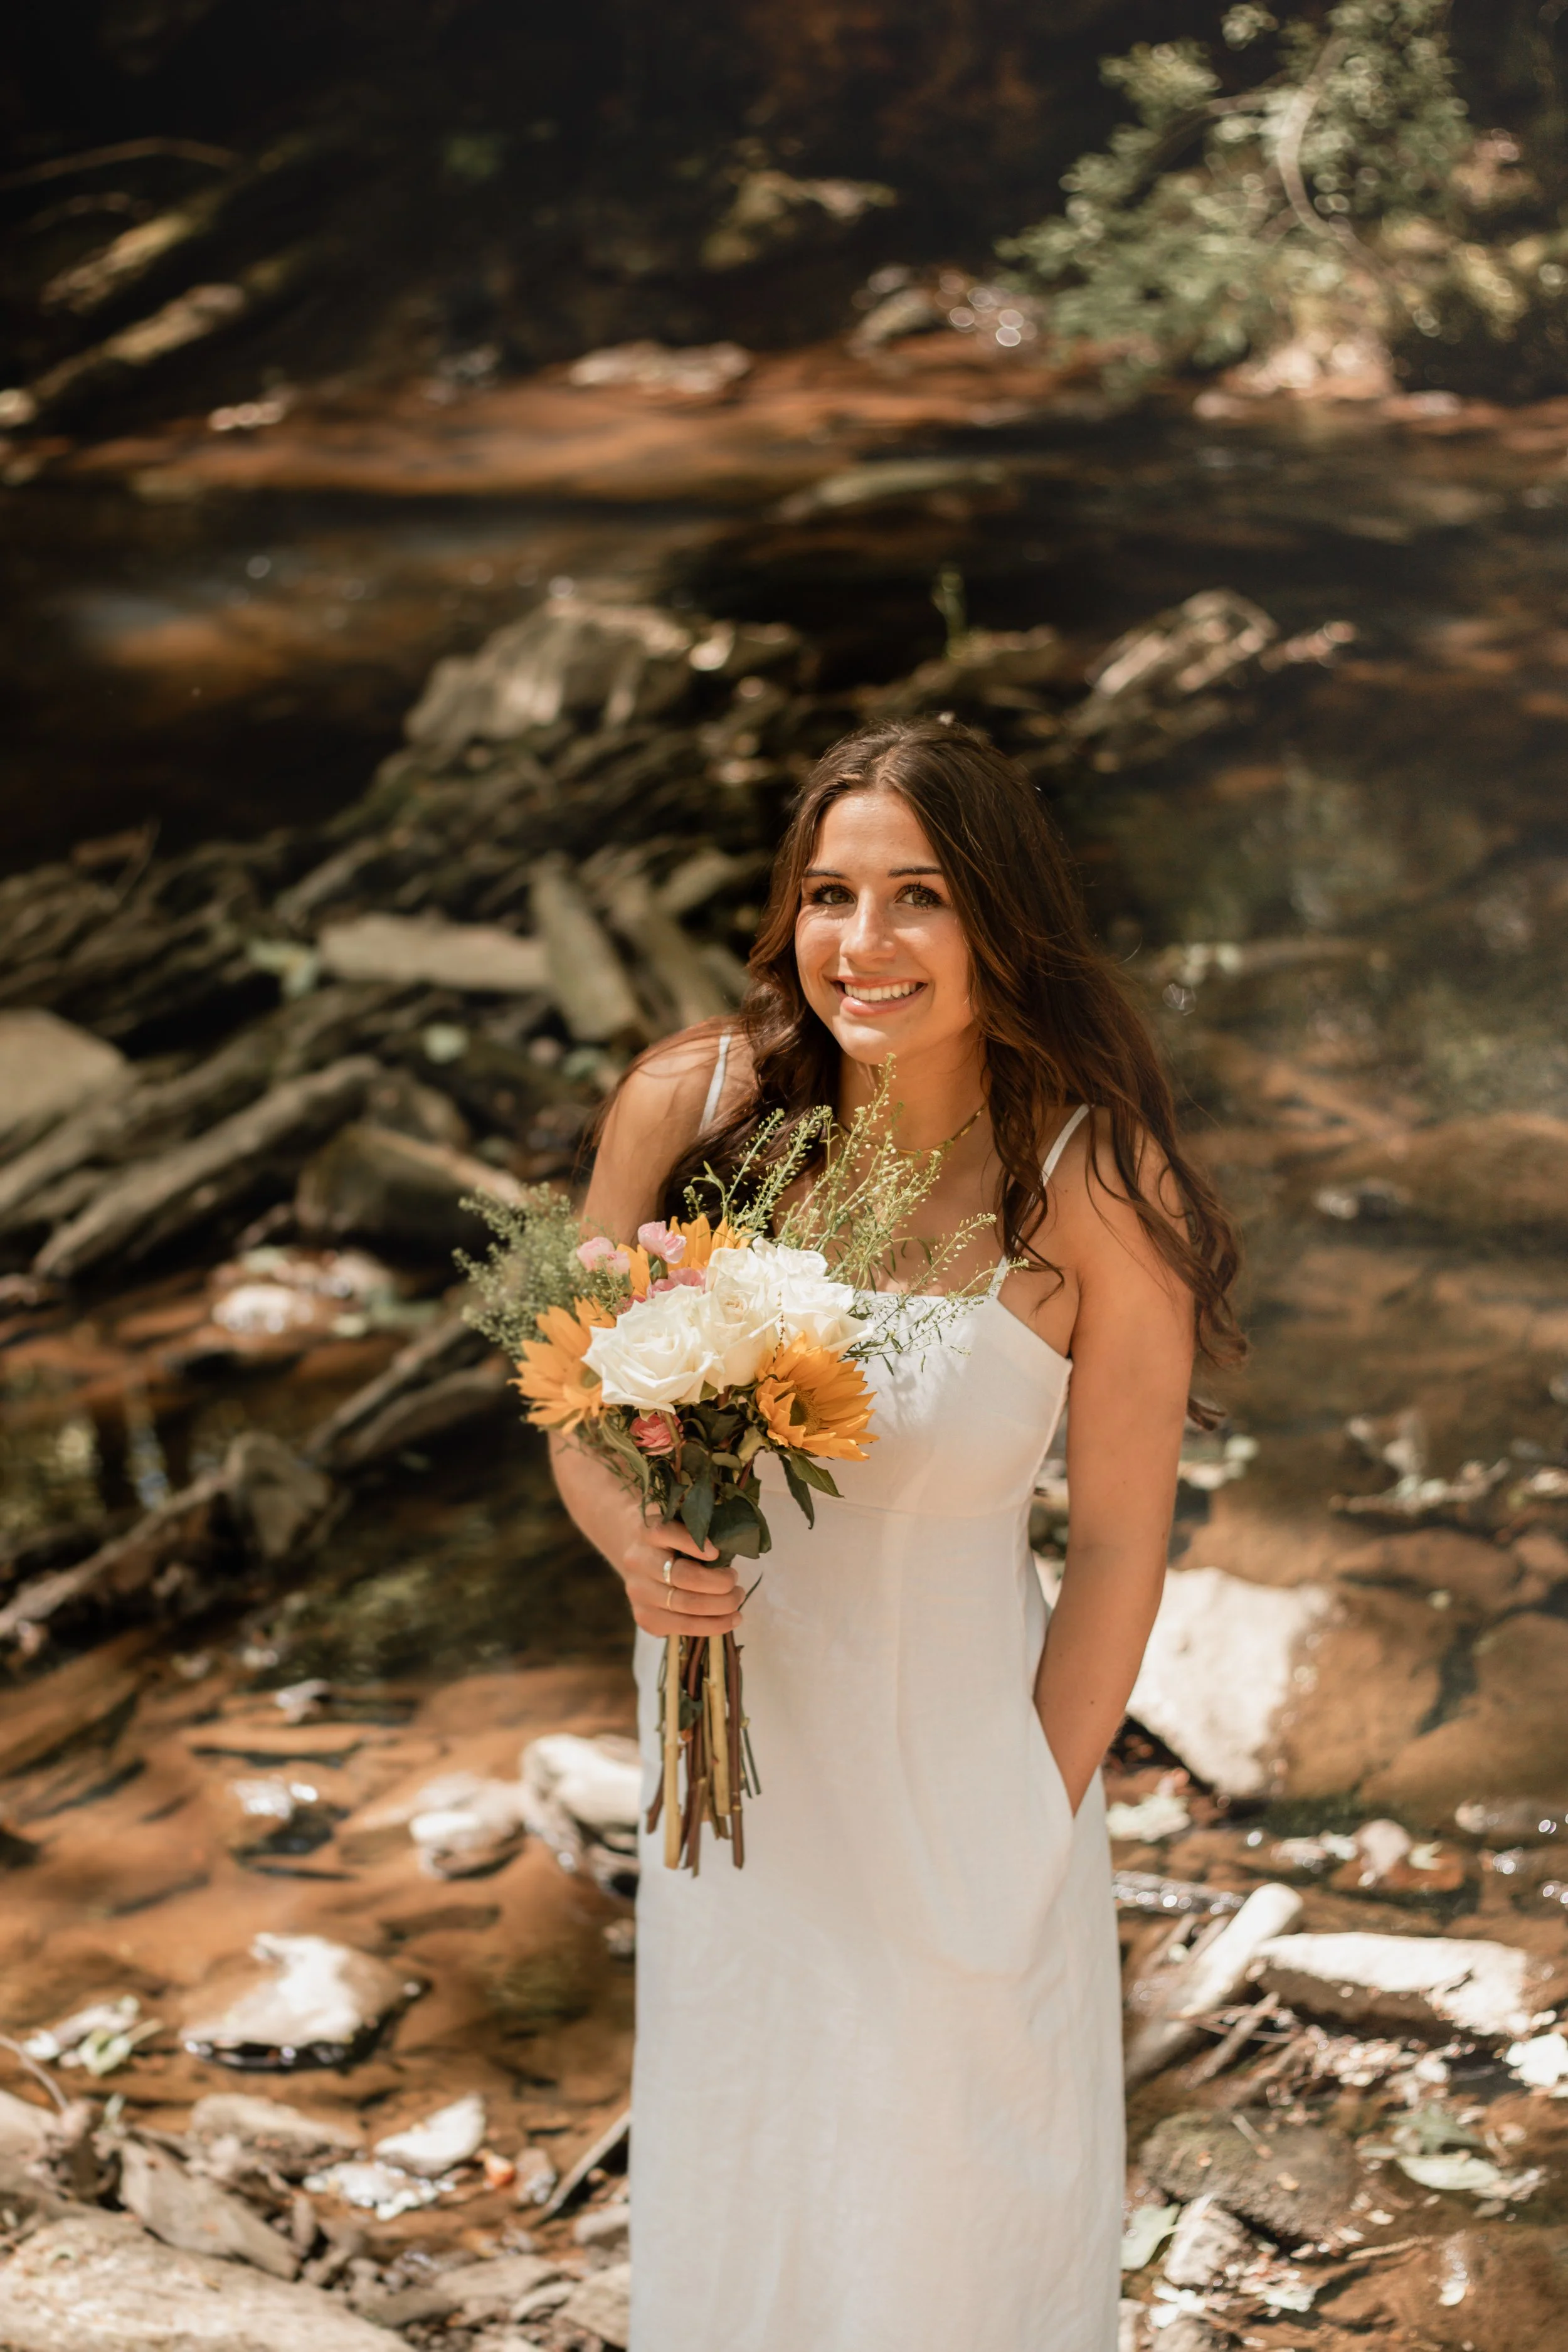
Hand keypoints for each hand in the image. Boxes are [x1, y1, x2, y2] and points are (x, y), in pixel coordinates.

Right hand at [620, 1506, 743, 1639]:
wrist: (639, 1561)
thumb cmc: (671, 1541)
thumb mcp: (680, 1525)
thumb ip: (698, 1530)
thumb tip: (727, 1548)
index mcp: (648, 1532)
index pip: (667, 1533)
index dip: (694, 1544)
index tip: (717, 1552)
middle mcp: (638, 1562)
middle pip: (683, 1576)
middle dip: (719, 1582)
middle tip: (735, 1580)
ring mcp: (639, 1592)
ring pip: (685, 1605)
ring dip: (721, 1606)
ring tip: (738, 1599)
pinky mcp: (644, 1617)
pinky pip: (682, 1627)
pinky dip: (713, 1625)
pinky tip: (730, 1620)